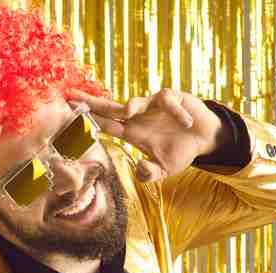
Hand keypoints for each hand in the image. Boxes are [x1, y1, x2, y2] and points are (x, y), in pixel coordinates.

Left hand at [71, 88, 228, 182]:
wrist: (205, 138)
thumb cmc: (180, 151)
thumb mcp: (164, 169)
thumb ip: (149, 173)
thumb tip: (138, 168)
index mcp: (132, 132)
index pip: (105, 125)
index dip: (89, 121)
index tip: (70, 116)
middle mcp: (138, 117)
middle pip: (110, 108)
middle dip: (91, 102)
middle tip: (71, 96)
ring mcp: (153, 106)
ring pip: (136, 101)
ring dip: (131, 105)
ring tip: (128, 111)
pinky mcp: (172, 97)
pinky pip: (168, 101)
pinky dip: (176, 112)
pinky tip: (186, 122)